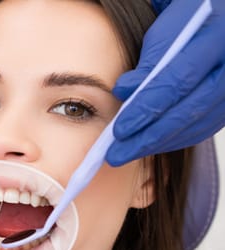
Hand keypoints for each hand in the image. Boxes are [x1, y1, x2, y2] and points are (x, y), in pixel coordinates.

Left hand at [107, 0, 224, 165]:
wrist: (221, 12)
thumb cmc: (191, 10)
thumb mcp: (170, 16)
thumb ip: (151, 52)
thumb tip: (126, 90)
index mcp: (218, 32)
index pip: (178, 78)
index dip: (146, 106)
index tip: (119, 128)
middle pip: (189, 109)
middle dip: (149, 136)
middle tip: (117, 154)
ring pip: (200, 122)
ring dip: (160, 142)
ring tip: (127, 153)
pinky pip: (208, 124)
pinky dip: (178, 137)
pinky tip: (153, 143)